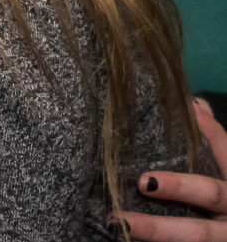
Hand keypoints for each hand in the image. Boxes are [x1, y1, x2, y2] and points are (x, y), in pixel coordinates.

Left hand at [120, 99, 226, 239]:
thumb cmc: (223, 197)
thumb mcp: (223, 172)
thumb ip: (212, 143)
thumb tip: (192, 105)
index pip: (226, 151)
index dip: (210, 134)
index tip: (186, 112)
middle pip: (209, 193)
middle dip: (179, 186)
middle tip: (143, 181)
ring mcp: (222, 235)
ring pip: (196, 234)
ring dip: (156, 230)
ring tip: (118, 221)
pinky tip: (125, 238)